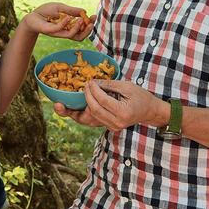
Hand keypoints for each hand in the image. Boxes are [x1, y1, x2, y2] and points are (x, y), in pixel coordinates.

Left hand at [23, 2, 94, 40]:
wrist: (32, 15)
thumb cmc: (46, 11)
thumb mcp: (60, 8)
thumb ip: (71, 10)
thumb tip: (84, 11)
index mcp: (69, 26)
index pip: (82, 28)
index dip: (89, 24)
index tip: (94, 16)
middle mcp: (65, 31)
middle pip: (80, 36)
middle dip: (87, 30)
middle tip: (91, 23)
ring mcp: (58, 33)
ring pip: (72, 36)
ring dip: (79, 29)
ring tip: (81, 20)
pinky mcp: (51, 31)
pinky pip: (60, 29)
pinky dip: (65, 23)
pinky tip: (68, 17)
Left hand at [54, 80, 169, 131]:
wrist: (149, 111)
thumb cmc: (141, 96)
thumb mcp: (127, 86)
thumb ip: (109, 85)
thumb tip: (92, 82)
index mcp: (123, 113)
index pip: (102, 101)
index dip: (93, 90)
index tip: (89, 81)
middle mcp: (115, 123)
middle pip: (92, 112)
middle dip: (84, 98)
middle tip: (81, 86)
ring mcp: (111, 127)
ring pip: (87, 120)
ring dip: (74, 111)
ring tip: (59, 105)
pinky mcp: (107, 126)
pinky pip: (90, 121)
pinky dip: (80, 114)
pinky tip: (70, 107)